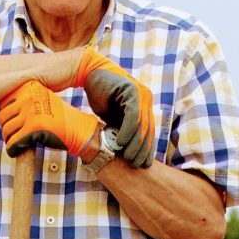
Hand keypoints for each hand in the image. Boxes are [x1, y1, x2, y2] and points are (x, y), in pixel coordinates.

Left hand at [0, 80, 102, 158]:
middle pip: (3, 117)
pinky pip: (14, 142)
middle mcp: (28, 97)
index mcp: (29, 88)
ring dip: (10, 139)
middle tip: (15, 134)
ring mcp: (31, 112)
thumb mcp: (40, 101)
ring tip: (17, 142)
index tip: (12, 123)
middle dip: (7, 128)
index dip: (5, 116)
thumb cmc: (57, 119)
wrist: (77, 130)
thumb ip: (20, 102)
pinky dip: (13, 149)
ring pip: (7, 131)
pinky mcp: (33, 129)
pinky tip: (17, 150)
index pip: (3, 102)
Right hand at [71, 48, 156, 168]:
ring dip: (135, 143)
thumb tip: (126, 149)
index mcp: (145, 105)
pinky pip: (132, 115)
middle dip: (142, 150)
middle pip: (148, 129)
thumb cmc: (101, 96)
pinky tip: (121, 143)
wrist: (90, 74)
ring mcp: (141, 94)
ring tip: (129, 158)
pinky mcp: (132, 91)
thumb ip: (122, 128)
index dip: (146, 149)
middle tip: (136, 165)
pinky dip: (127, 131)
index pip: (149, 131)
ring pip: (142, 125)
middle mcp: (146, 99)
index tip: (143, 164)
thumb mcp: (114, 116)